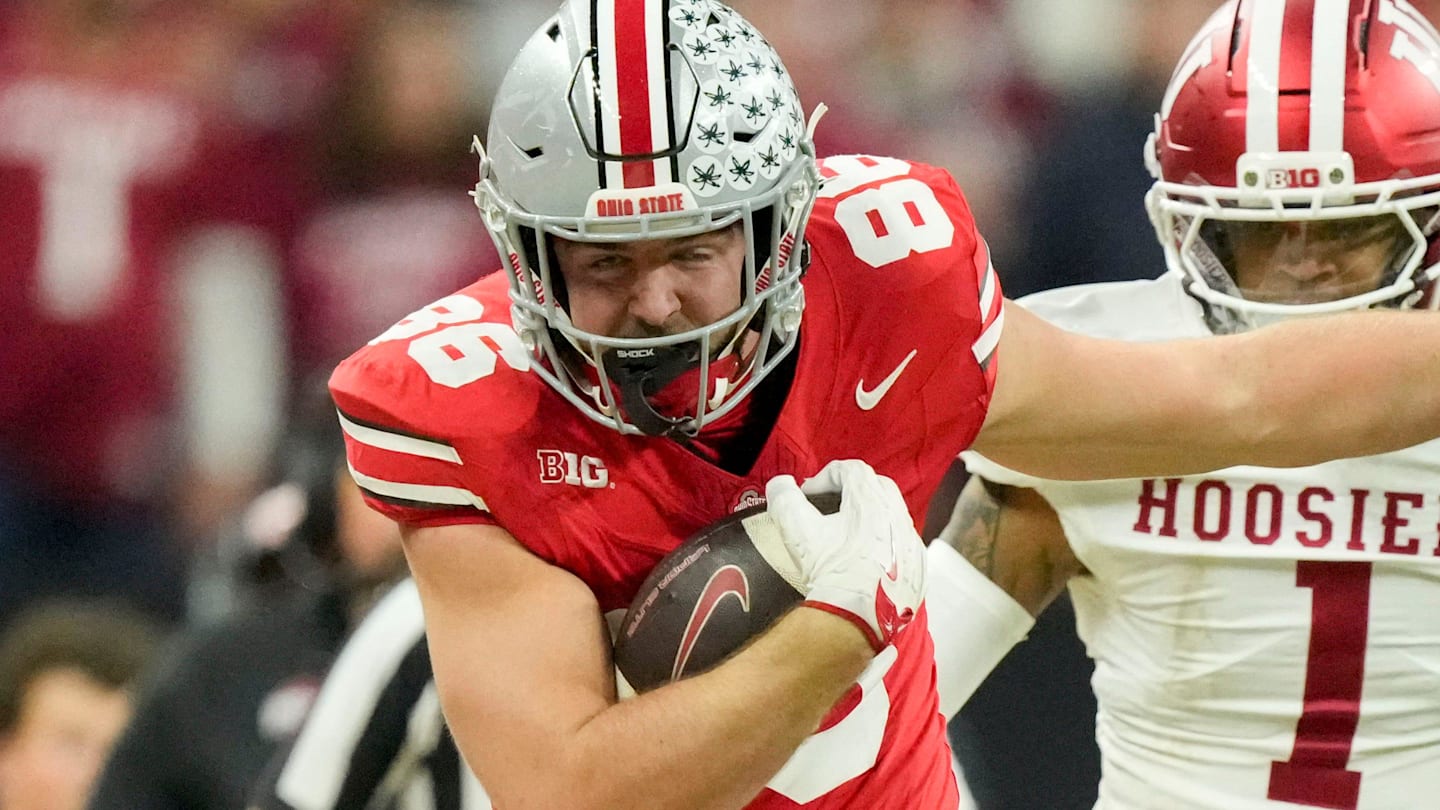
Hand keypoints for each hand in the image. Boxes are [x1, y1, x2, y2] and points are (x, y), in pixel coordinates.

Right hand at [764, 460, 925, 650]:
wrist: (856, 618)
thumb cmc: (830, 571)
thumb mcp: (796, 529)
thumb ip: (783, 498)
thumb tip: (780, 485)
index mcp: (872, 500)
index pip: (851, 469)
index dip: (825, 476)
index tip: (808, 494)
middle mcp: (898, 517)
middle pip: (877, 487)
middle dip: (852, 491)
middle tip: (829, 507)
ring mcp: (912, 544)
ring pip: (893, 517)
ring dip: (871, 518)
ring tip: (846, 535)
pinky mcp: (918, 570)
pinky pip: (902, 546)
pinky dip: (885, 545)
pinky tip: (866, 562)